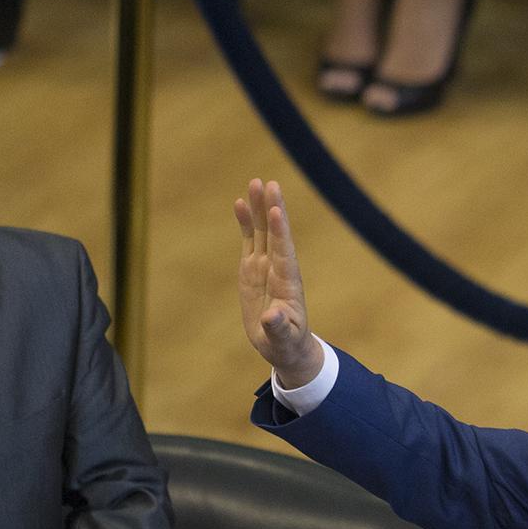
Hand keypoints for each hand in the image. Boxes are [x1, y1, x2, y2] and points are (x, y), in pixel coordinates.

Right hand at [233, 177, 320, 385]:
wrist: (284, 346)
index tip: (276, 210)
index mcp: (287, 283)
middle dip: (272, 209)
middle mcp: (278, 268)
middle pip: (274, 234)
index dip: (280, 231)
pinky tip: (240, 202)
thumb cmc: (287, 343)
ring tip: (255, 182)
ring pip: (262, 231)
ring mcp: (265, 266)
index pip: (283, 252)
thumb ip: (278, 327)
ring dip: (259, 208)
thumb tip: (272, 317)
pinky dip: (245, 222)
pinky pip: (249, 240)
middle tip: (270, 183)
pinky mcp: (252, 268)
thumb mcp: (283, 339)